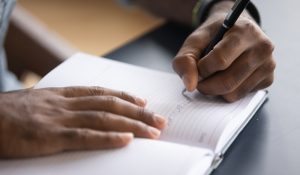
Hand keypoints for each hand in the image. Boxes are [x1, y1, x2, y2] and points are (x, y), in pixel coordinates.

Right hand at [0, 87, 166, 157]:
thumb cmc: (9, 113)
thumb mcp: (39, 102)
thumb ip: (61, 105)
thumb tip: (81, 112)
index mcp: (63, 95)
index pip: (101, 93)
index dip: (125, 97)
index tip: (143, 101)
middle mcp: (66, 104)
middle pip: (110, 105)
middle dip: (138, 112)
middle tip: (160, 119)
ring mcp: (60, 119)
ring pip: (104, 119)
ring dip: (132, 125)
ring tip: (153, 131)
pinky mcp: (51, 137)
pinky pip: (85, 136)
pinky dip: (108, 138)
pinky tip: (127, 140)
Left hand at [173, 1, 275, 101]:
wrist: (235, 30)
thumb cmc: (214, 35)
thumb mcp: (195, 41)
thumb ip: (185, 60)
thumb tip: (190, 85)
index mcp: (245, 31)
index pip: (220, 60)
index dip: (202, 69)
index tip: (197, 67)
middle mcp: (262, 47)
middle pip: (228, 81)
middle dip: (206, 85)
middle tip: (200, 79)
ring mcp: (268, 65)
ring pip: (234, 93)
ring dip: (216, 91)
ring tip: (212, 77)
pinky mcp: (268, 79)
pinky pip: (241, 96)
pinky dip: (228, 92)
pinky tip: (226, 78)